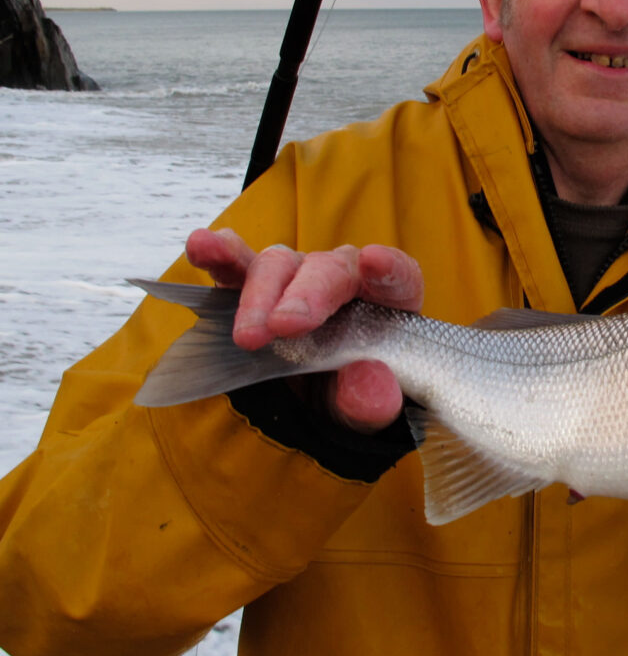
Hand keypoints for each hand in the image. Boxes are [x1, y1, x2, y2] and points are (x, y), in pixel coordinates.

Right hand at [185, 227, 423, 433]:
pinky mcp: (254, 287)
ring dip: (258, 296)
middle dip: (302, 295)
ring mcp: (297, 278)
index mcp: (388, 301)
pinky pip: (235, 265)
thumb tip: (370, 382)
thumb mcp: (366, 410)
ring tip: (247, 335)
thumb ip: (372, 400)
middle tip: (282, 327)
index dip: (387, 267)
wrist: (315, 409)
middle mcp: (344, 278)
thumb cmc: (354, 397)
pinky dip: (219, 255)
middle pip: (327, 269)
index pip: (398, 275)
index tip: (374, 260)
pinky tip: (202, 246)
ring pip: (278, 265)